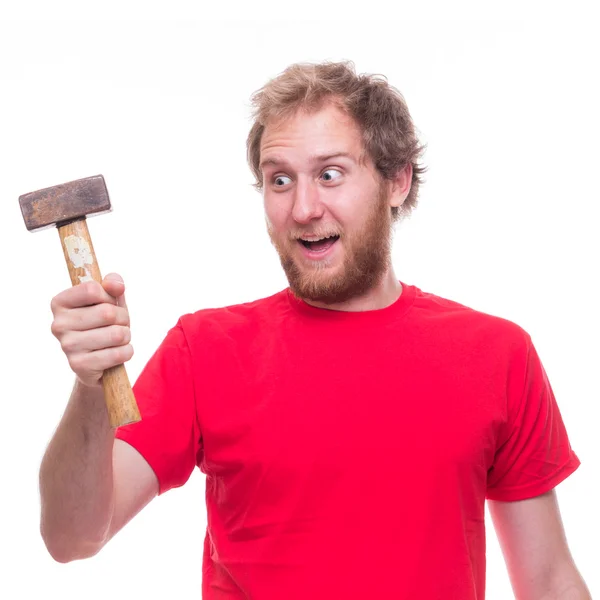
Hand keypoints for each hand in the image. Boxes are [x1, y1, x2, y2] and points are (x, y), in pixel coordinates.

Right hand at [50, 273, 133, 387]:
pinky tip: (117, 353)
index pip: (92, 289)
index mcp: (60, 303)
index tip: (108, 303)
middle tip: (117, 325)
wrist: (100, 362)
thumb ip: (112, 285)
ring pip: (117, 334)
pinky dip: (126, 352)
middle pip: (107, 313)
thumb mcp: (110, 300)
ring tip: (117, 340)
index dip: (109, 296)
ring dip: (126, 336)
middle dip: (123, 318)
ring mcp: (67, 346)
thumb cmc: (104, 325)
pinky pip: (118, 354)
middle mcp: (58, 324)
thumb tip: (116, 284)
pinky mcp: (79, 365)